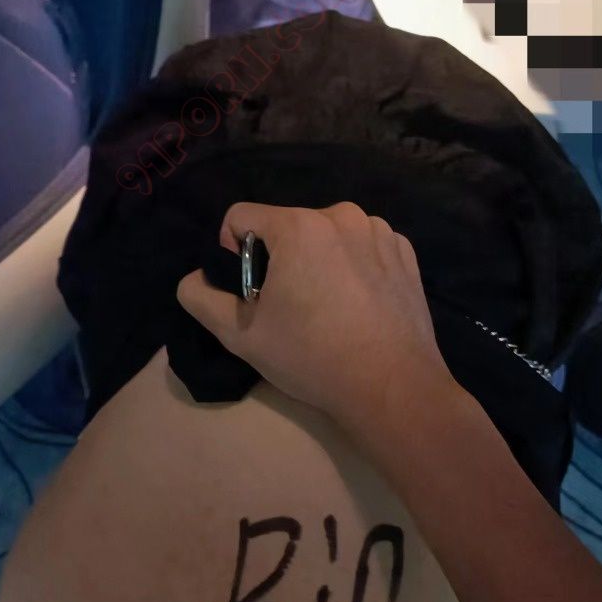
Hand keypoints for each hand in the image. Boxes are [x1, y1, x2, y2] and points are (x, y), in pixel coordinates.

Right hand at [177, 202, 452, 423]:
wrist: (392, 386)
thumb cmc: (312, 357)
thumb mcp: (240, 335)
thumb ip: (201, 298)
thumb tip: (196, 279)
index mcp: (298, 225)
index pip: (240, 217)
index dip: (231, 253)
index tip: (249, 292)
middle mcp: (341, 215)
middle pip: (287, 226)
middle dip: (278, 259)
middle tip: (290, 308)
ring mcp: (380, 231)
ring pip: (327, 235)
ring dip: (317, 261)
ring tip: (327, 309)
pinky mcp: (405, 252)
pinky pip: (363, 247)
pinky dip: (354, 267)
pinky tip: (359, 306)